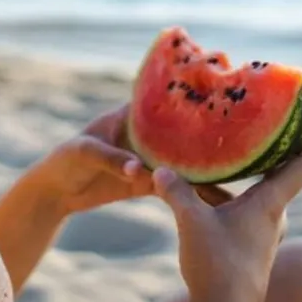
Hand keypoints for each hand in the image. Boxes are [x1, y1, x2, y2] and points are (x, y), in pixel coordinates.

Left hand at [26, 104, 233, 215]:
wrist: (54, 191)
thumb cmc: (65, 160)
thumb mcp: (84, 153)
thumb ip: (111, 158)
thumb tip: (138, 169)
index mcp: (133, 115)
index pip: (167, 103)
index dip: (193, 100)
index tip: (222, 102)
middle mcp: (146, 134)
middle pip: (184, 133)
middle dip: (211, 136)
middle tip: (246, 140)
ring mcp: (150, 159)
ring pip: (186, 161)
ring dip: (210, 168)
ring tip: (243, 172)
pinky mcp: (149, 182)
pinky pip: (177, 187)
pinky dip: (196, 193)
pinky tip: (221, 200)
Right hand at [152, 112, 301, 301]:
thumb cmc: (217, 267)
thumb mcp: (192, 223)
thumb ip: (177, 192)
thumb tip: (158, 169)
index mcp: (270, 204)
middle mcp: (273, 213)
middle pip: (284, 170)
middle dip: (282, 142)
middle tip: (279, 115)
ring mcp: (261, 228)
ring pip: (257, 188)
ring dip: (247, 167)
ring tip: (231, 141)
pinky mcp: (247, 240)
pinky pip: (240, 204)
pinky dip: (226, 189)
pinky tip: (200, 182)